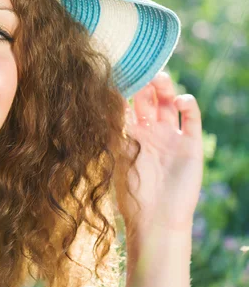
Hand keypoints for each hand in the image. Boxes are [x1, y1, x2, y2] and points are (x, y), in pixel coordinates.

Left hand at [115, 72, 203, 235]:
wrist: (155, 219)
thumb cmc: (130, 193)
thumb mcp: (116, 157)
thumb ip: (111, 132)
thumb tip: (93, 105)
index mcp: (130, 135)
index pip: (127, 104)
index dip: (124, 88)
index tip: (117, 70)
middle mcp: (151, 132)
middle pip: (148, 99)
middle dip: (144, 83)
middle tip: (140, 67)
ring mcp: (172, 137)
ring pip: (169, 104)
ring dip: (165, 88)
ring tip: (159, 77)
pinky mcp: (191, 145)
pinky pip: (192, 120)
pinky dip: (188, 106)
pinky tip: (179, 100)